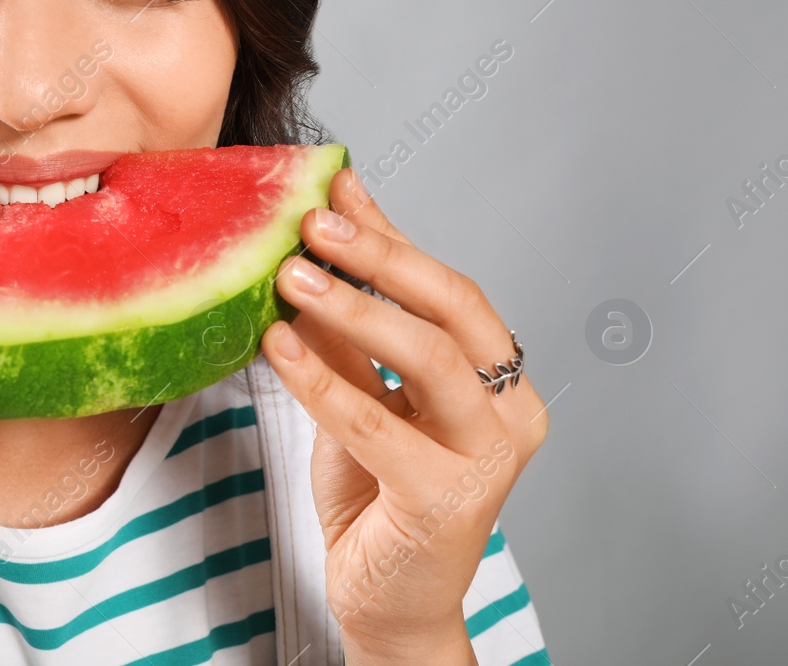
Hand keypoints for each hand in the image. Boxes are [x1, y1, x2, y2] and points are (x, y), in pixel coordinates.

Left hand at [260, 168, 546, 664]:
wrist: (385, 600)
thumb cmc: (377, 494)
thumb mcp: (361, 390)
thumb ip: (349, 323)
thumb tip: (319, 233)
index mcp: (501, 379)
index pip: (450, 288)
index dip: (390, 234)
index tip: (333, 187)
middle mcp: (512, 412)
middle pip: (453, 309)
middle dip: (379, 257)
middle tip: (310, 223)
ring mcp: (489, 459)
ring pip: (431, 359)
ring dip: (355, 309)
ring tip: (289, 275)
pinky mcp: (448, 503)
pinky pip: (379, 426)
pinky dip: (322, 381)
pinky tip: (275, 346)